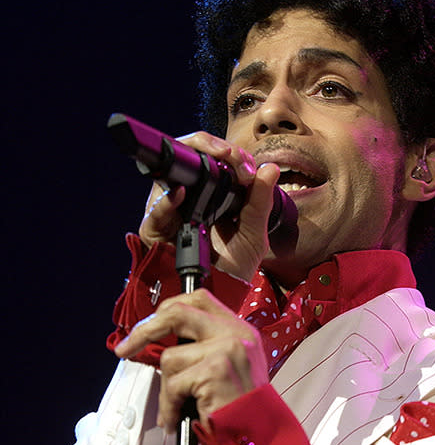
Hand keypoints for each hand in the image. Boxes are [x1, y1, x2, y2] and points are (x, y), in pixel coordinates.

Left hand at [114, 288, 267, 431]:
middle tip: (127, 349)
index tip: (148, 325)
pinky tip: (177, 419)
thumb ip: (207, 347)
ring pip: (170, 358)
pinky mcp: (215, 371)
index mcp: (240, 329)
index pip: (198, 299)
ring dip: (166, 389)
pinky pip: (173, 384)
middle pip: (178, 313)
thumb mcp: (233, 367)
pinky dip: (169, 406)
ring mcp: (227, 350)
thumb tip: (164, 340)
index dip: (168, 308)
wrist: (261, 437)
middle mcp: (236, 334)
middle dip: (145, 331)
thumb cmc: (242, 409)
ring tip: (177, 408)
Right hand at [139, 131, 279, 283]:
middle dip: (207, 146)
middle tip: (230, 154)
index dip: (226, 152)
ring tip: (215, 162)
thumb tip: (270, 168)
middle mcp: (186, 200)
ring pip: (168, 177)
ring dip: (192, 165)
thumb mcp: (254, 234)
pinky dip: (166, 202)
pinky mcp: (154, 232)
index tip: (246, 165)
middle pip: (185, 158)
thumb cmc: (233, 269)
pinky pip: (154, 213)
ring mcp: (168, 214)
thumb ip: (261, 202)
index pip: (210, 160)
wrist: (220, 297)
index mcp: (210, 196)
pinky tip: (181, 194)